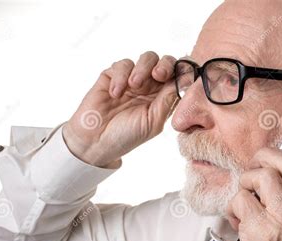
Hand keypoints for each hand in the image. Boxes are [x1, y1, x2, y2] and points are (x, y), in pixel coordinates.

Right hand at [63, 51, 177, 167]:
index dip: (183, 71)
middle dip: (165, 64)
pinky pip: (122, 64)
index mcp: (164, 98)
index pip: (179, 77)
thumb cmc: (127, 136)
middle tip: (158, 75)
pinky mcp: (113, 75)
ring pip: (147, 58)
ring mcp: (132, 80)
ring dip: (142, 68)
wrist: (96, 141)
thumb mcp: (153, 122)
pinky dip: (120, 76)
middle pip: (165, 62)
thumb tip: (185, 80)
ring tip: (134, 85)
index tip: (184, 73)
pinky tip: (115, 93)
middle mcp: (151, 87)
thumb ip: (168, 100)